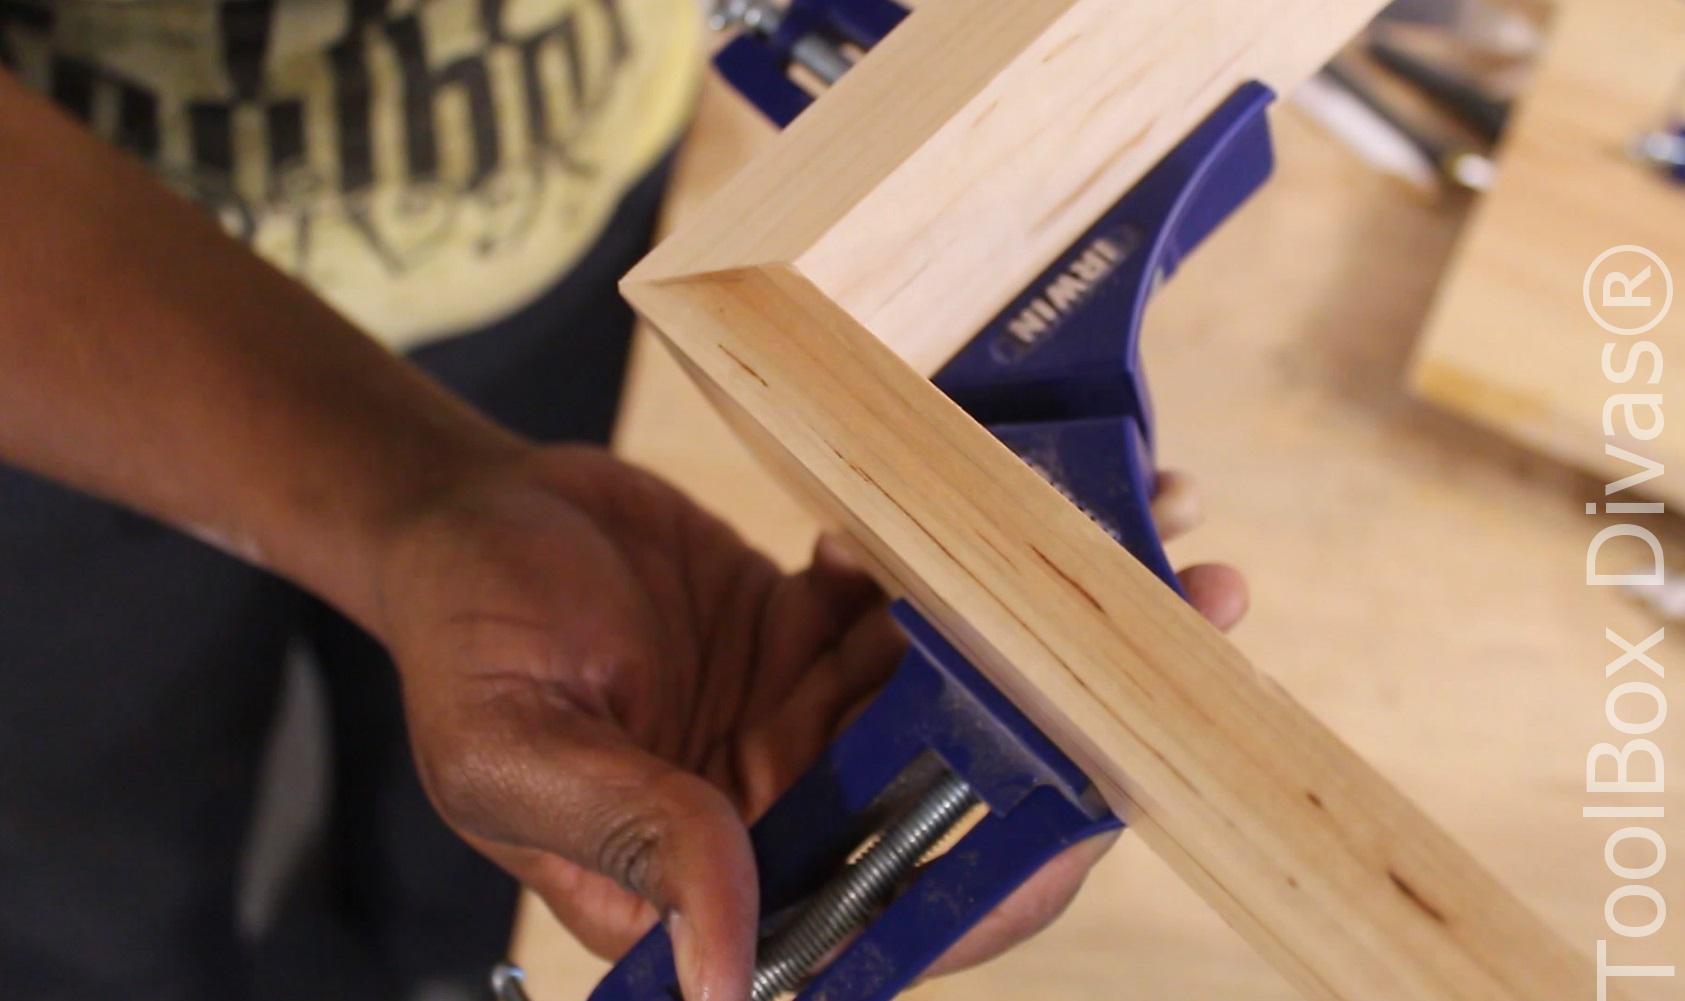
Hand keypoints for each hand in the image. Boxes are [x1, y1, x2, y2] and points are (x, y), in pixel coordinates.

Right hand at [371, 446, 1244, 999]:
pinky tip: (1007, 494)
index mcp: (723, 869)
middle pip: (964, 786)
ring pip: (962, 685)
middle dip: (1086, 711)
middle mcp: (788, 805)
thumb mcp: (519, 747)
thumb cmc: (466, 635)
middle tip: (1195, 607)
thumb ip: (633, 842)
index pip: (891, 908)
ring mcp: (811, 714)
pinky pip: (919, 605)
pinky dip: (970, 553)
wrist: (462, 512)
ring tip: (1154, 524)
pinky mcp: (818, 632)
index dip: (1010, 873)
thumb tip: (726, 981)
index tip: (1113, 790)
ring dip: (1056, 615)